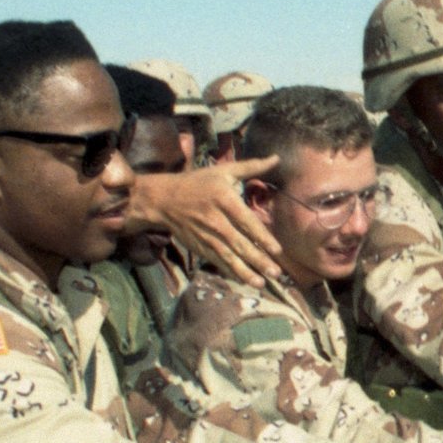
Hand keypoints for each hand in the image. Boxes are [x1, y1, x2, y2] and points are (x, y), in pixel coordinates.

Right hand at [135, 157, 282, 285]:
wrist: (164, 199)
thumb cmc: (198, 183)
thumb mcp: (223, 171)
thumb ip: (252, 167)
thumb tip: (276, 158)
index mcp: (224, 200)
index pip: (246, 222)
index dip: (262, 237)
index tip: (277, 250)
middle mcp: (215, 220)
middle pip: (239, 243)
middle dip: (258, 260)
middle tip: (276, 273)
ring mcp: (206, 236)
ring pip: (228, 257)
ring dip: (245, 272)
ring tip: (261, 284)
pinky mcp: (199, 246)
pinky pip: (217, 261)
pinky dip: (230, 272)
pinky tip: (243, 281)